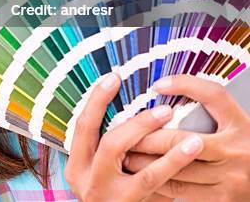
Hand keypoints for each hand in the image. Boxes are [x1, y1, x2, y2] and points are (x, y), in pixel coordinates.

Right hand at [64, 73, 203, 200]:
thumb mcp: (98, 172)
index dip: (97, 99)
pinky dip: (172, 162)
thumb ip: (107, 147)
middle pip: (108, 140)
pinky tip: (189, 150)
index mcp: (77, 167)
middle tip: (162, 107)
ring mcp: (106, 195)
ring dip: (155, 136)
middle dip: (136, 121)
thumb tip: (128, 108)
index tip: (114, 77)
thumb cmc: (111, 195)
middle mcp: (87, 180)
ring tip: (177, 121)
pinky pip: (153, 180)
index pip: (83, 125)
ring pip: (132, 159)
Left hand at [124, 75, 249, 199]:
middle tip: (126, 134)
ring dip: (148, 163)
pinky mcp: (222, 200)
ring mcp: (229, 179)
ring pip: (178, 170)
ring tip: (126, 156)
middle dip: (148, 139)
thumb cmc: (243, 144)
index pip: (214, 95)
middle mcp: (235, 151)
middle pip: (181, 140)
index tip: (157, 85)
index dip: (184, 85)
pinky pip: (183, 193)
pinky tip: (145, 177)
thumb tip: (163, 85)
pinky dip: (160, 184)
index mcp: (239, 125)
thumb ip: (204, 98)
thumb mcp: (232, 118)